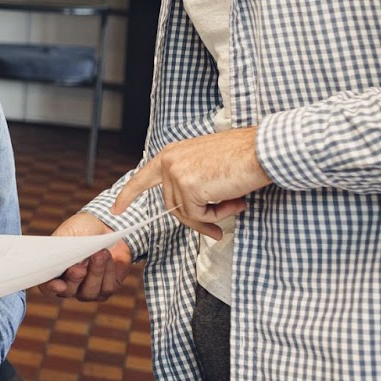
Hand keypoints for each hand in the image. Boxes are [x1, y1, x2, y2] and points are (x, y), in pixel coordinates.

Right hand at [41, 212, 134, 300]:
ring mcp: (88, 290)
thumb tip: (59, 260)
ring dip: (95, 271)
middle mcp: (69, 285)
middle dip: (75, 279)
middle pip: (69, 291)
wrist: (106, 226)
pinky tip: (108, 256)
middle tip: (80, 267)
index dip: (52, 287)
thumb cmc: (82, 229)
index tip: (60, 284)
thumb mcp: (67, 234)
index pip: (47, 286)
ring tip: (100, 252)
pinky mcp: (107, 288)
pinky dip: (109, 270)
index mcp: (54, 272)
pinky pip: (107, 287)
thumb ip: (60, 248)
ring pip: (90, 291)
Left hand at [113, 127, 266, 238]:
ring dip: (212, 216)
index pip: (143, 177)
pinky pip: (199, 215)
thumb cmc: (242, 157)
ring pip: (186, 213)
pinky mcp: (189, 186)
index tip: (117, 209)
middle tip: (216, 229)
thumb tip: (191, 212)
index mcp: (172, 154)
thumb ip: (191, 182)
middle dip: (196, 219)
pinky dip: (218, 215)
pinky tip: (234, 201)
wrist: (263, 151)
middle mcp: (169, 162)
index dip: (128, 195)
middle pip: (172, 205)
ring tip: (234, 202)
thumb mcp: (206, 166)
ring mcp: (177, 174)